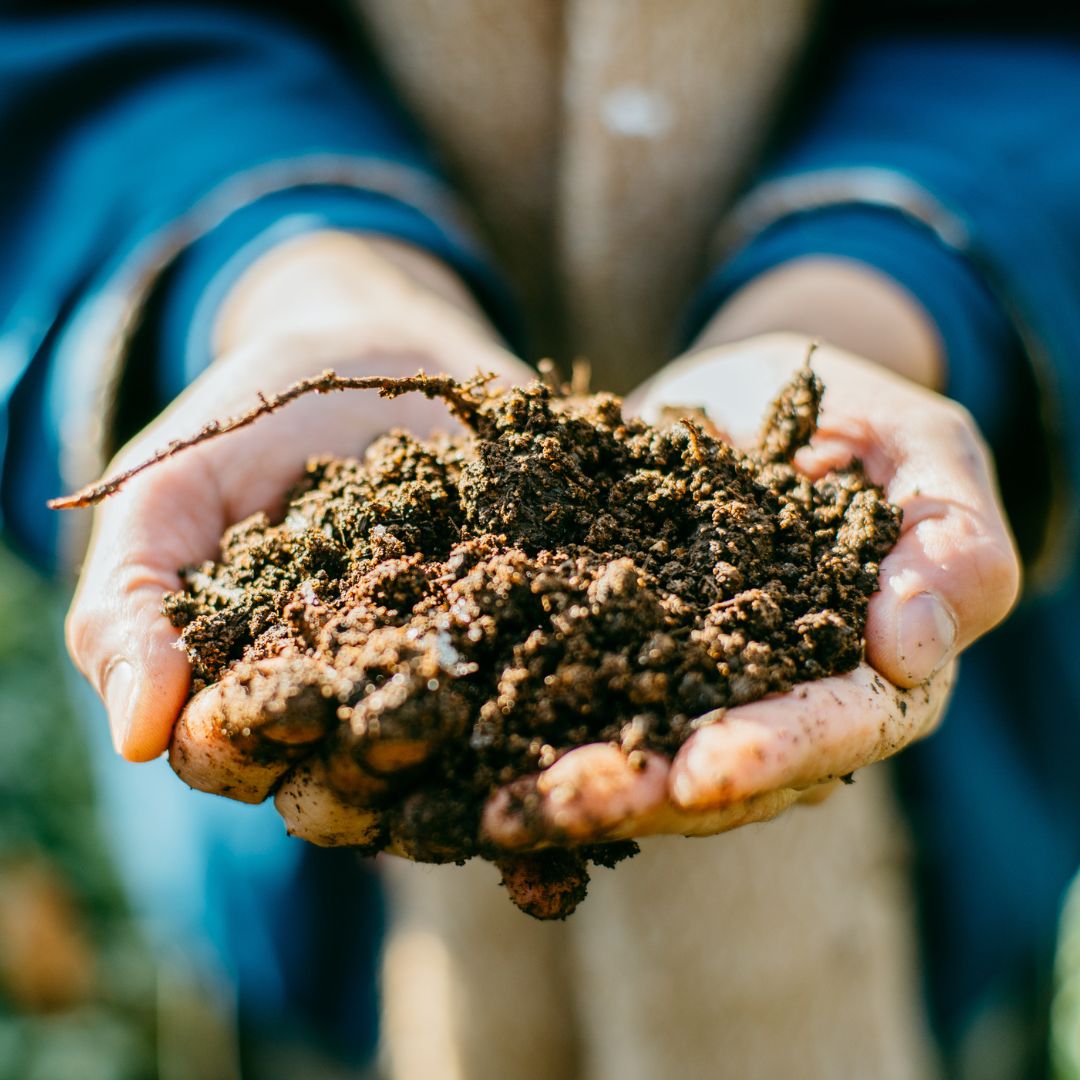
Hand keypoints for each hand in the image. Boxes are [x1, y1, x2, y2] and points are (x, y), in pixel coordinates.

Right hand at [64, 231, 532, 772]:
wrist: (377, 353)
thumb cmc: (257, 421)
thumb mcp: (172, 488)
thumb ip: (128, 600)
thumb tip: (134, 741)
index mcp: (242, 687)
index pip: (227, 754)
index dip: (243, 742)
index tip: (286, 702)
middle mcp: (337, 712)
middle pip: (335, 792)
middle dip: (360, 770)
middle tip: (406, 720)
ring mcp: (429, 691)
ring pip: (431, 778)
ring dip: (454, 770)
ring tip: (484, 732)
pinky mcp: (509, 655)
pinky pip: (522, 720)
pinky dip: (537, 739)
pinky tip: (566, 736)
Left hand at [482, 333, 1019, 849]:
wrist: (744, 399)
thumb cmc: (853, 417)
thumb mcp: (921, 445)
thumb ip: (950, 538)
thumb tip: (911, 652)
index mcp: (876, 670)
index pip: (840, 726)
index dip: (777, 752)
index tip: (700, 772)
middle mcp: (789, 704)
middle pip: (728, 771)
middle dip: (643, 791)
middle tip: (559, 804)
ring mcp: (703, 692)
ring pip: (650, 758)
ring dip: (578, 785)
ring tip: (498, 803)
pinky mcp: (631, 664)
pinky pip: (592, 709)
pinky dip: (539, 734)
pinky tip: (479, 759)